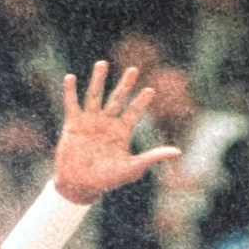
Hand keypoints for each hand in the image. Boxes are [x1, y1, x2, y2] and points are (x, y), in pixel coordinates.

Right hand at [54, 61, 180, 204]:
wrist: (80, 185)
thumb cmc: (107, 180)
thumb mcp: (132, 168)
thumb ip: (153, 157)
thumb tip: (178, 152)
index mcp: (121, 132)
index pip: (133, 112)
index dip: (141, 102)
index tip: (151, 90)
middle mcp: (106, 123)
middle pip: (117, 99)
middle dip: (125, 85)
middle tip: (134, 69)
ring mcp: (90, 121)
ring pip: (95, 96)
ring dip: (98, 80)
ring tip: (102, 63)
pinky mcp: (73, 123)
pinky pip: (71, 103)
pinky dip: (70, 91)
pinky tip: (70, 77)